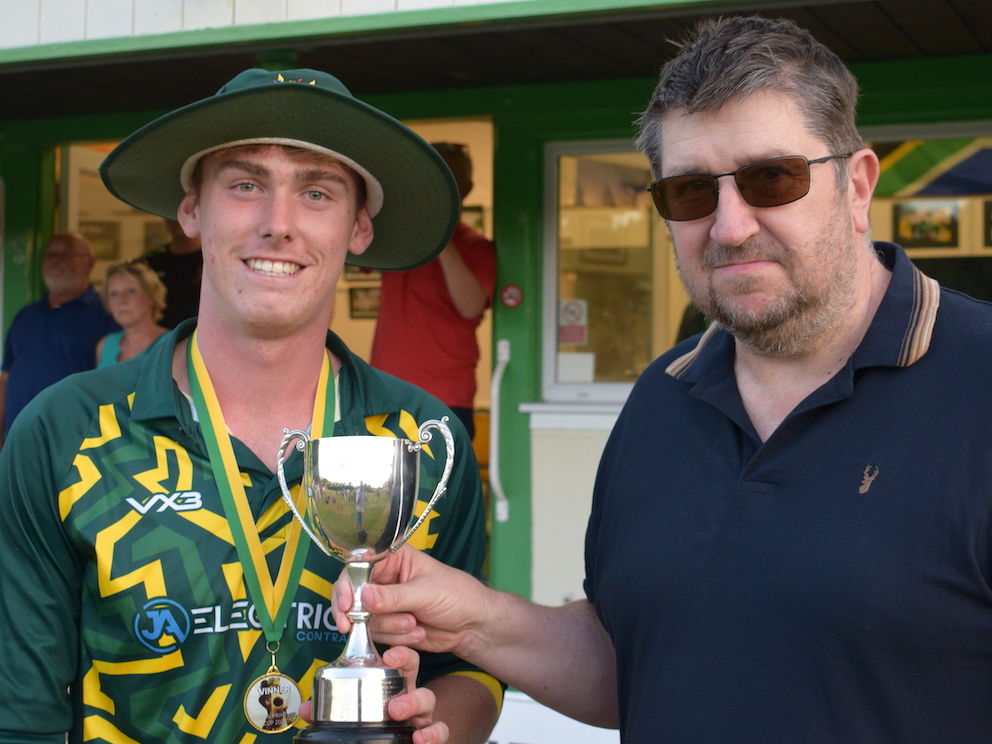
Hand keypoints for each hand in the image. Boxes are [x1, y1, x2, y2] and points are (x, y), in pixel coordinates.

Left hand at [298, 646, 449, 743]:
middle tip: (384, 677)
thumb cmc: (375, 719)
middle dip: (405, 672)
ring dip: (414, 702)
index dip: (399, 653)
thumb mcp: (352, 710)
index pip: (400, 658)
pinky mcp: (428, 732)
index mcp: (391, 682)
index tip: (389, 655)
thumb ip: (328, 709)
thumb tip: (304, 708)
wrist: (396, 741)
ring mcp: (421, 713)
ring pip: (429, 700)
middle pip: (415, 673)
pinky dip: (432, 734)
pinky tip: (419, 738)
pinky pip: (439, 730)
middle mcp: (409, 692)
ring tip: (397, 711)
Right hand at [332, 546, 484, 657]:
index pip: (359, 566)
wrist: (473, 626)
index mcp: (394, 559)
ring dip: (388, 627)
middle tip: (352, 626)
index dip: (348, 584)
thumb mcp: (426, 592)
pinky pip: (377, 635)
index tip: (346, 604)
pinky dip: (395, 639)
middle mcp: (386, 580)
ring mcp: (386, 604)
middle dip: (357, 613)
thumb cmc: (458, 596)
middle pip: (352, 594)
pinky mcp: (390, 626)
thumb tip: (363, 595)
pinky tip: (416, 634)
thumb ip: (394, 596)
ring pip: (365, 619)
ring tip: (415, 624)